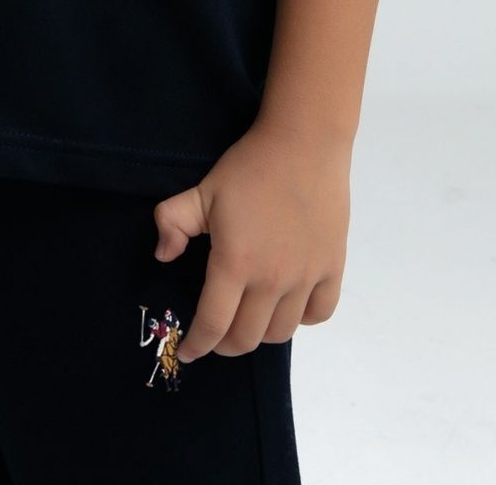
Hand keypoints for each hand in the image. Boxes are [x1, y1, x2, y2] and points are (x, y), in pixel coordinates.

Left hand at [152, 116, 350, 360]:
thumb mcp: (202, 190)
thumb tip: (163, 257)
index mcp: (235, 263)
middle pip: (247, 338)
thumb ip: (173, 223)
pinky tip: (289, 306)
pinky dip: (302, 319)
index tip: (189, 352)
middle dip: (225, 346)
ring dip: (260, 334)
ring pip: (282, 332)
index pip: (214, 324)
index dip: (198, 345)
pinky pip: (319, 314)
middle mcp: (272, 280)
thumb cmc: (250, 166)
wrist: (304, 143)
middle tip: (216, 336)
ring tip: (249, 319)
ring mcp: (306, 277)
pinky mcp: (332, 267)